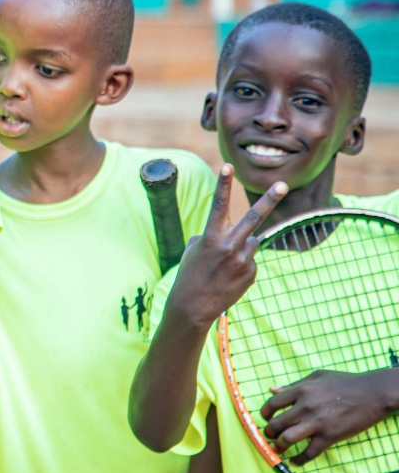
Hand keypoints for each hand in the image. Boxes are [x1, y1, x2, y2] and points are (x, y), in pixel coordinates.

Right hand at [165, 165, 286, 327]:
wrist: (193, 307)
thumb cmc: (189, 274)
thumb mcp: (193, 250)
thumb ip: (212, 236)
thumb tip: (232, 233)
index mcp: (210, 237)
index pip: (218, 205)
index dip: (223, 184)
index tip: (227, 166)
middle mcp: (229, 246)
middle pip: (253, 217)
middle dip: (269, 199)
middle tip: (283, 184)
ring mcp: (243, 260)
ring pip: (251, 241)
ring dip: (241, 248)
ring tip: (224, 267)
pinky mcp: (251, 273)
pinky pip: (250, 260)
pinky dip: (242, 265)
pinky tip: (229, 277)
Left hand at [262, 368, 398, 463]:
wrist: (372, 394)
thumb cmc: (345, 382)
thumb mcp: (317, 376)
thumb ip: (293, 384)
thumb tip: (272, 390)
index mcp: (301, 390)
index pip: (272, 403)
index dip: (265, 413)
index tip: (266, 418)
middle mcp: (305, 407)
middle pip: (276, 423)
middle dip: (269, 432)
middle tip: (270, 435)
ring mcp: (317, 422)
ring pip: (288, 439)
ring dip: (279, 446)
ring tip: (278, 448)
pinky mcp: (329, 436)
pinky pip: (310, 452)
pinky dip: (300, 459)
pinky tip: (295, 461)